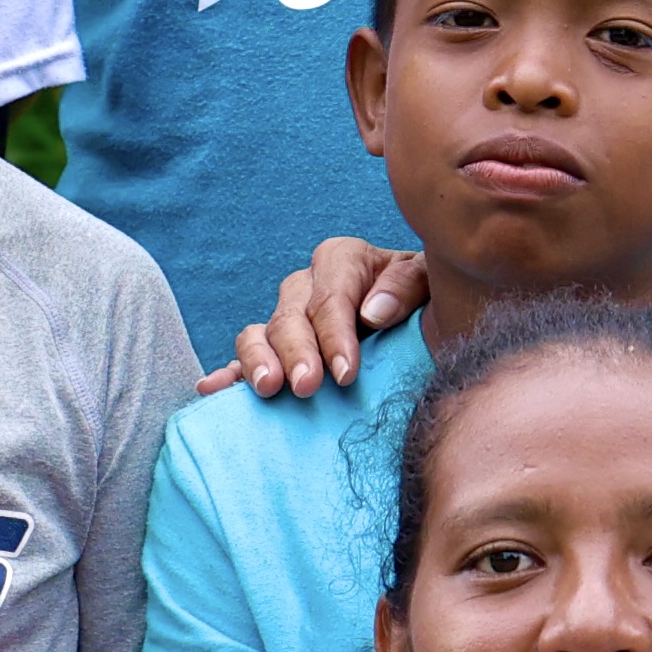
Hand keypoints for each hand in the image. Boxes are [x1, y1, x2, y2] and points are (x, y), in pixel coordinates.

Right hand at [207, 238, 421, 400]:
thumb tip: (371, 311)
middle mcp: (308, 286)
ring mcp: (289, 320)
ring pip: (259, 333)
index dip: (335, 334)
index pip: (330, 296)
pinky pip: (244, 360)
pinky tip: (213, 389)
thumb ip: (408, 284)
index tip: (346, 373)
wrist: (435, 328)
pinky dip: (229, 374)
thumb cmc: (437, 302)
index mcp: (344, 261)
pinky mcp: (277, 353)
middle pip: (291, 316)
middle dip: (297, 353)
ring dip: (259, 361)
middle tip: (306, 387)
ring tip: (268, 390)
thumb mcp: (434, 282)